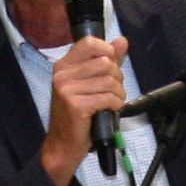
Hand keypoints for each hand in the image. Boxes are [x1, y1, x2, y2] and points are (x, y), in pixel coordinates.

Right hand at [41, 33, 129, 185]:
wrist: (64, 144)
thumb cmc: (78, 115)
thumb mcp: (91, 84)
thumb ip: (107, 61)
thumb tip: (122, 41)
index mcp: (64, 65)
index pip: (90, 43)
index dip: (108, 52)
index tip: (111, 68)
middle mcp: (62, 74)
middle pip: (105, 63)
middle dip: (117, 78)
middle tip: (113, 91)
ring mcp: (67, 89)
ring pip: (109, 80)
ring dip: (118, 93)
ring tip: (113, 102)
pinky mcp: (76, 105)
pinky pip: (107, 97)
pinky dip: (115, 104)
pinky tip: (111, 109)